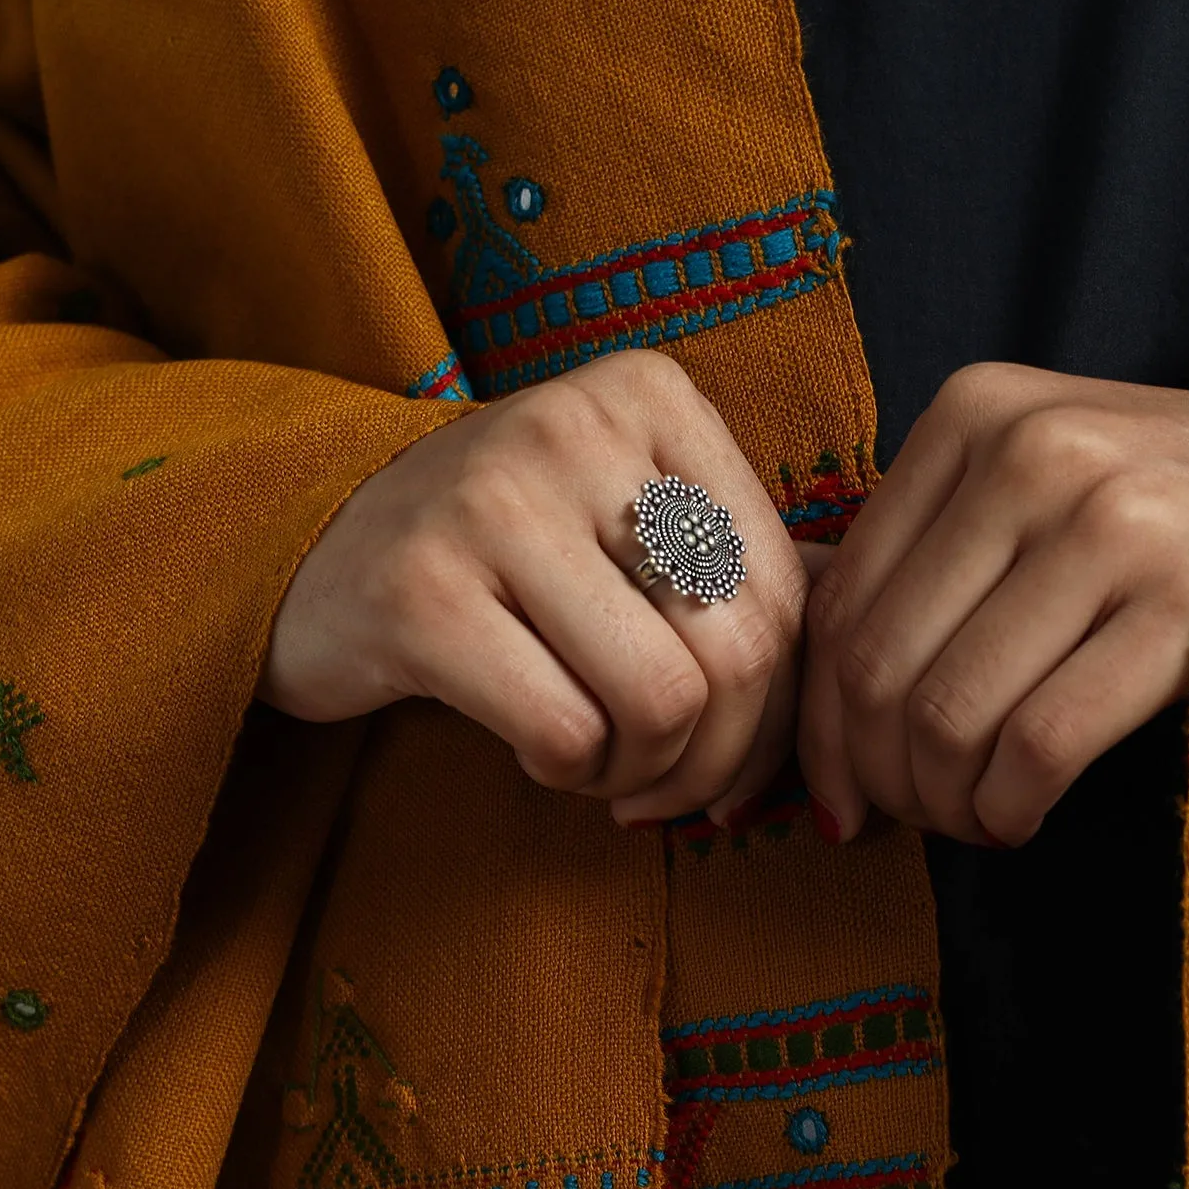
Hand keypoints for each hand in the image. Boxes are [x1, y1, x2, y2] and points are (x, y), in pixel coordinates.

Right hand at [264, 348, 806, 824]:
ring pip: (663, 700)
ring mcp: (491, 499)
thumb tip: (871, 663)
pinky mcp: (420, 590)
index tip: (740, 764)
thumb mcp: (634, 527)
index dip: (786, 715)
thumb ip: (746, 575)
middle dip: (722, 762)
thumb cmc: (513, 559)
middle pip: (739, 653)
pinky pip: (565, 733)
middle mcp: (576, 423)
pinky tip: (541, 751)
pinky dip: (571, 774)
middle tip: (674, 792)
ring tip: (604, 766)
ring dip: (646, 775)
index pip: (788, 592)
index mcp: (653, 397)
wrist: (317, 549)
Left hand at [799, 362, 1188, 845]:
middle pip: (882, 669)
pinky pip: (1036, 749)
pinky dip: (1007, 809)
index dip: (821, 725)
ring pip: (949, 718)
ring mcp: (1112, 527)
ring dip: (943, 804)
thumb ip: (920, 571)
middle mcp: (1033, 456)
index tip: (839, 793)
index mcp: (972, 415)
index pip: (843, 601)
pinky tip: (1020, 816)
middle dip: (878, 778)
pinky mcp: (1181, 611)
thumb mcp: (1025, 494)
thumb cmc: (1153, 521)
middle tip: (908, 819)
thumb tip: (818, 739)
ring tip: (973, 817)